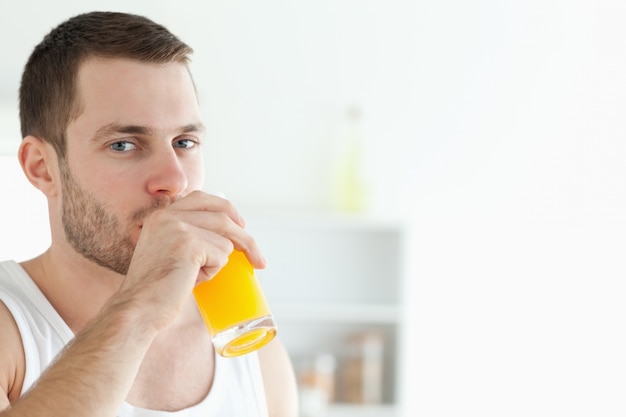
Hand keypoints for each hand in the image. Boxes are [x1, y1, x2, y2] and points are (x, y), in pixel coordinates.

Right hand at [118, 191, 264, 330]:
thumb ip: (188, 236)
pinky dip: (213, 271)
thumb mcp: (168, 251)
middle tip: (258, 259)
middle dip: (245, 237)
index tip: (242, 225)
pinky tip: (191, 280)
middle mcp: (168, 215)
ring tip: (195, 276)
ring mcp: (178, 227)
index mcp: (161, 215)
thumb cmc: (157, 288)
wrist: (139, 309)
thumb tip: (229, 236)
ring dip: (219, 261)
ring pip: (224, 239)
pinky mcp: (189, 243)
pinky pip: (221, 255)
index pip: (202, 198)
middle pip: (222, 216)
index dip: (226, 209)